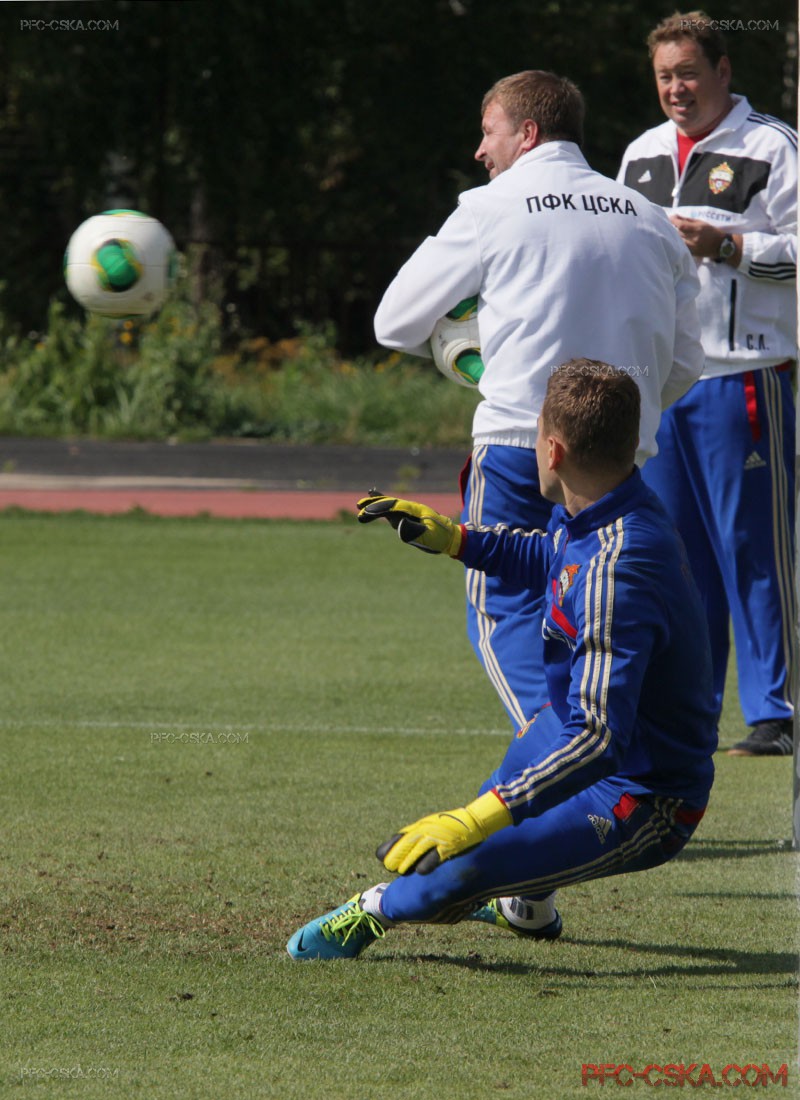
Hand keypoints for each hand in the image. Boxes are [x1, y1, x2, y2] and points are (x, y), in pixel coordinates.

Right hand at [356, 493, 462, 555]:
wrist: (450, 537)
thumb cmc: (441, 537)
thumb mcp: (429, 536)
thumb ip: (414, 531)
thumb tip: (398, 524)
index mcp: (415, 510)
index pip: (394, 506)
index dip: (379, 507)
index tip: (366, 510)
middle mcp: (410, 508)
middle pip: (389, 503)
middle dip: (374, 504)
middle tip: (359, 506)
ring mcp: (409, 512)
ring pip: (389, 505)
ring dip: (375, 505)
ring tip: (361, 505)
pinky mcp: (408, 517)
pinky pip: (393, 510)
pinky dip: (383, 507)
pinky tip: (376, 504)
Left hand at [376, 791, 511, 873]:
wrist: (474, 820)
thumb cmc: (449, 828)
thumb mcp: (429, 828)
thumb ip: (414, 839)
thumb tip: (396, 855)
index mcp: (420, 827)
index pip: (399, 837)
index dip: (389, 848)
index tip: (383, 858)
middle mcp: (426, 830)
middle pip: (405, 845)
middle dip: (395, 857)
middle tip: (390, 867)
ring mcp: (437, 838)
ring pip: (417, 850)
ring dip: (408, 862)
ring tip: (402, 871)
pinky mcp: (449, 846)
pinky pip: (435, 855)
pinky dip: (427, 863)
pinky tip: (421, 871)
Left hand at [669, 215, 737, 260]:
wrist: (721, 245)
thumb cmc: (711, 231)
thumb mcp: (701, 223)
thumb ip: (688, 220)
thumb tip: (676, 216)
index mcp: (698, 228)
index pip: (682, 225)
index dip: (674, 221)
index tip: (669, 218)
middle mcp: (694, 238)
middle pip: (678, 234)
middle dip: (673, 229)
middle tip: (670, 226)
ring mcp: (693, 247)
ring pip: (678, 242)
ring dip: (675, 238)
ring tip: (672, 234)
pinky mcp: (692, 254)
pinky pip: (682, 248)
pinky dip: (678, 244)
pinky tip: (677, 242)